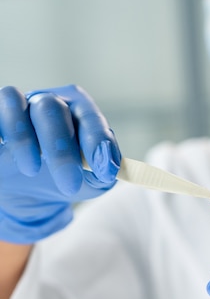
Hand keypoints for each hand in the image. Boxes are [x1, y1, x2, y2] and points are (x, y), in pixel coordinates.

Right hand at [0, 84, 120, 242]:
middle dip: (61, 149)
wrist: (34, 196)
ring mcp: (17, 108)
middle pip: (51, 108)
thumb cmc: (69, 180)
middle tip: (70, 185)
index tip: (104, 169)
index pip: (88, 116)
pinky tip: (5, 156)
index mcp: (78, 112)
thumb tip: (109, 168)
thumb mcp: (94, 181)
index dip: (96, 140)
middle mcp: (47, 102)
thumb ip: (106, 172)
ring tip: (32, 170)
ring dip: (23, 137)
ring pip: (14, 103)